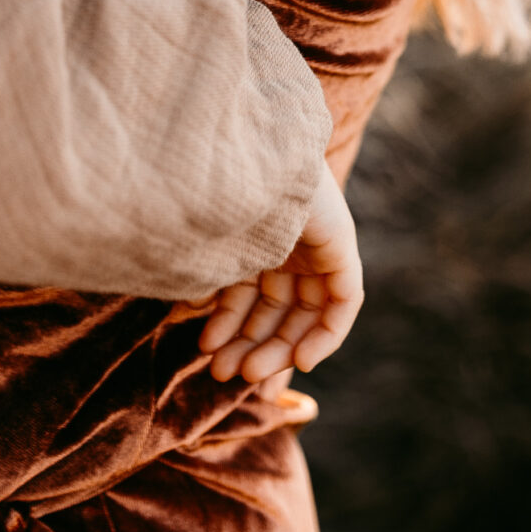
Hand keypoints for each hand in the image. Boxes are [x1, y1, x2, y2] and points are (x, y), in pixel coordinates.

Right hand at [196, 166, 364, 401]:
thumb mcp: (202, 247)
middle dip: (251, 344)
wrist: (242, 156)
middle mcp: (286, 242)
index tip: (212, 360)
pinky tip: (298, 360)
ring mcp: (315, 244)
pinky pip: (343, 304)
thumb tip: (187, 317)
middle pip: (275, 307)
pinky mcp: (342, 247)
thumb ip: (203, 280)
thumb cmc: (207, 193)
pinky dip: (325, 336)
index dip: (232, 329)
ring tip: (247, 373)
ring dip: (278, 347)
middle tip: (227, 375)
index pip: (250, 292)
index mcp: (252, 235)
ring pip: (304, 312)